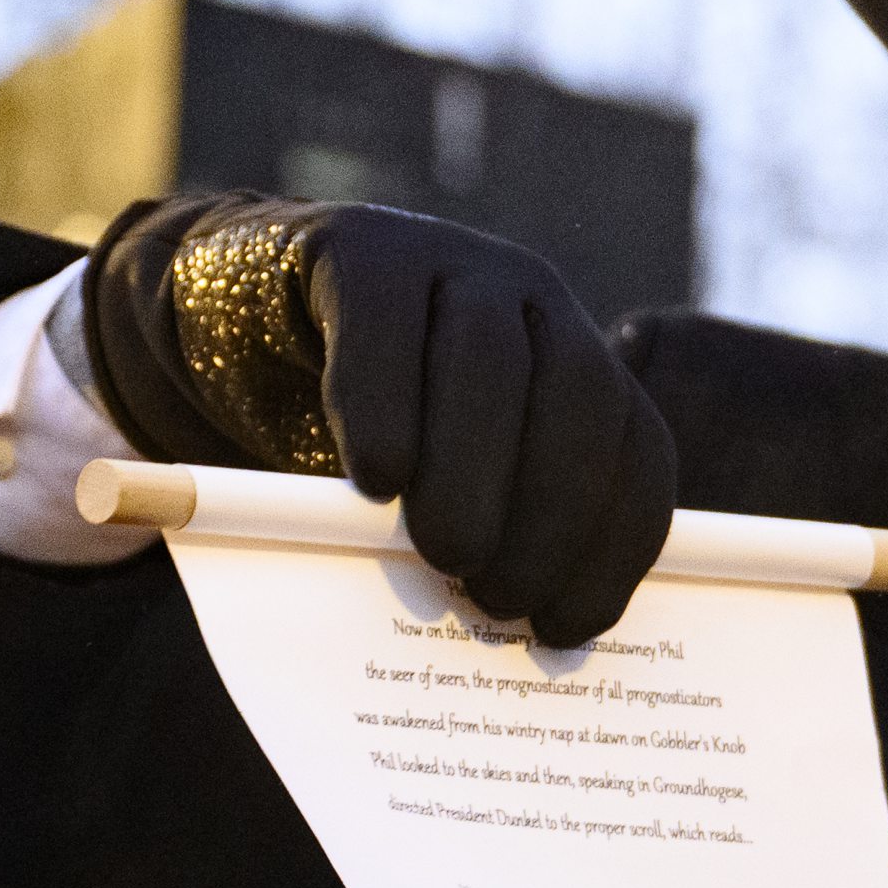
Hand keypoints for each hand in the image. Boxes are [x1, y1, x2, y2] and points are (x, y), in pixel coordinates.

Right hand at [88, 194, 678, 643]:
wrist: (251, 307)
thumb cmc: (364, 427)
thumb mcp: (438, 484)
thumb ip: (487, 530)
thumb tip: (514, 637)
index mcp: (578, 365)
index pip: (635, 451)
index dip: (615, 547)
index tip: (568, 629)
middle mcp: (536, 302)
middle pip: (579, 399)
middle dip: (552, 513)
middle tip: (499, 600)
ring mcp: (454, 262)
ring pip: (490, 360)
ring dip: (476, 472)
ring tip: (444, 557)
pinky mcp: (363, 251)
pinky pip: (385, 327)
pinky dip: (384, 408)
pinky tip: (374, 479)